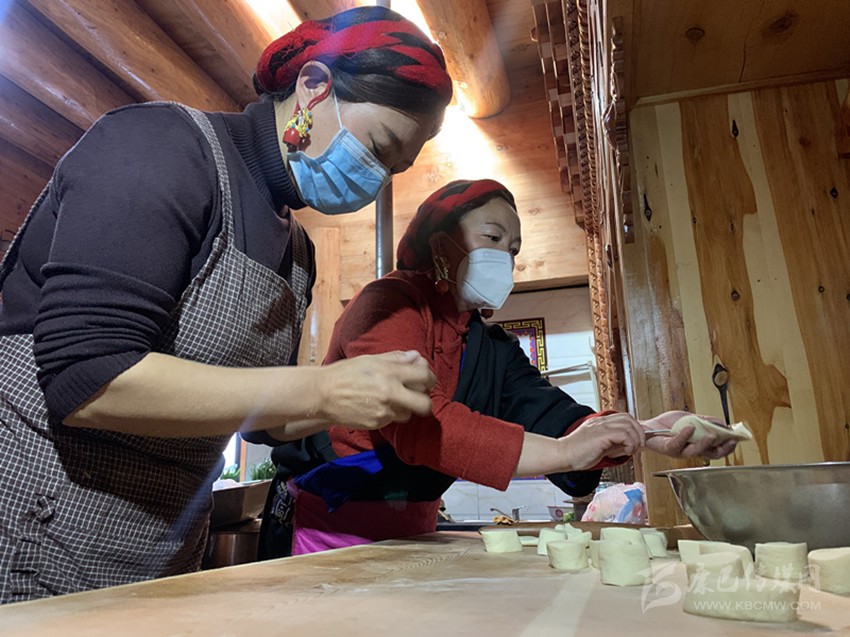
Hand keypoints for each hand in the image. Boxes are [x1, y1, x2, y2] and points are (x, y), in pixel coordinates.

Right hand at [317, 350, 435, 429]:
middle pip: (425, 403)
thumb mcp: (370, 359)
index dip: (430, 377)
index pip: (424, 376)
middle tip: (419, 395)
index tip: (427, 379)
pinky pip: (393, 419)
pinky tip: (378, 405)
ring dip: (406, 407)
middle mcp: (390, 393)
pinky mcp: (377, 424)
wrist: (322, 394)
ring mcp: (384, 411)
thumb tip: (416, 357)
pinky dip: (390, 413)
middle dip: (426, 400)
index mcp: (389, 372)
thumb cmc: (345, 373)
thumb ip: (396, 358)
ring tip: (394, 399)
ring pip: (409, 413)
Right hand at [559, 412, 645, 470]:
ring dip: (635, 439)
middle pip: (629, 418)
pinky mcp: (601, 434)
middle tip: (638, 445)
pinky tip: (626, 451)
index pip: (623, 418)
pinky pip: (624, 434)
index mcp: (599, 423)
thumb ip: (613, 444)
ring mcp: (601, 426)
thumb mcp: (599, 447)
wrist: (563, 455)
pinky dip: (630, 443)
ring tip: (632, 450)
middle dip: (638, 432)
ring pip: (629, 425)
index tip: (635, 441)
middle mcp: (601, 421)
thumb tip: (627, 447)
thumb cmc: (576, 454)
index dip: (633, 428)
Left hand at [641, 410, 737, 459]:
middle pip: (711, 455)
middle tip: (730, 441)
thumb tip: (723, 422)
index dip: (728, 446)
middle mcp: (691, 451)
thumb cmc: (668, 425)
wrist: (648, 427)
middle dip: (723, 449)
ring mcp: (680, 451)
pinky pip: (678, 444)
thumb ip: (706, 421)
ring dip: (705, 443)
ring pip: (695, 452)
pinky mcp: (668, 448)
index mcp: (698, 445)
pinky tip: (690, 427)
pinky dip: (685, 435)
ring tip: (712, 435)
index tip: (737, 438)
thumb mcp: (691, 419)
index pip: (717, 449)